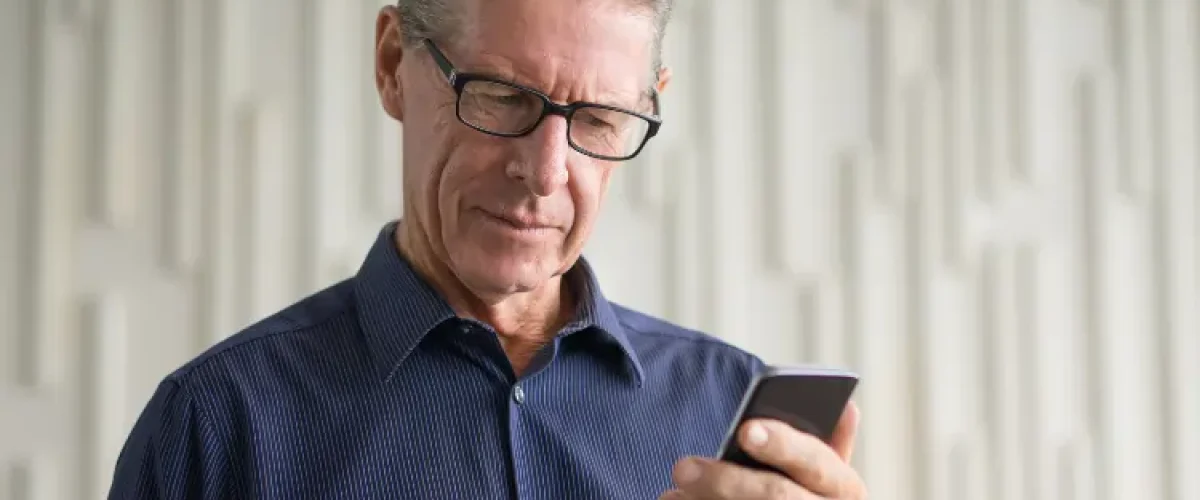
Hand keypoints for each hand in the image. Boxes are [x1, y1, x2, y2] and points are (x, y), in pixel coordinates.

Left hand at [660, 401, 864, 498]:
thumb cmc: (808, 498)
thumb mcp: (827, 478)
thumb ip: (831, 444)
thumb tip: (847, 407)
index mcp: (845, 489)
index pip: (815, 462)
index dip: (782, 445)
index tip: (745, 430)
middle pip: (776, 496)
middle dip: (726, 481)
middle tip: (682, 467)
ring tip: (673, 491)